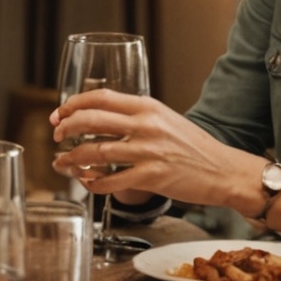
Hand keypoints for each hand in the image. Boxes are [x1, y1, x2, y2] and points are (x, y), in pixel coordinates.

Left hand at [48, 90, 266, 213]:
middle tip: (56, 137)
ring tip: (62, 163)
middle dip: (65, 129)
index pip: (99, 97)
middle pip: (90, 120)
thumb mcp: (165, 119)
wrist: (223, 170)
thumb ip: (136, 115)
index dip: (72, 105)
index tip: (58, 114)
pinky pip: (111, 181)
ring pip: (95, 152)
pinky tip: (88, 182)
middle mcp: (146, 125)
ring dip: (72, 159)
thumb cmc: (193, 146)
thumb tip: (100, 117)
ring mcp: (148, 152)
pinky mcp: (151, 177)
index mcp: (148, 106)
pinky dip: (93, 183)